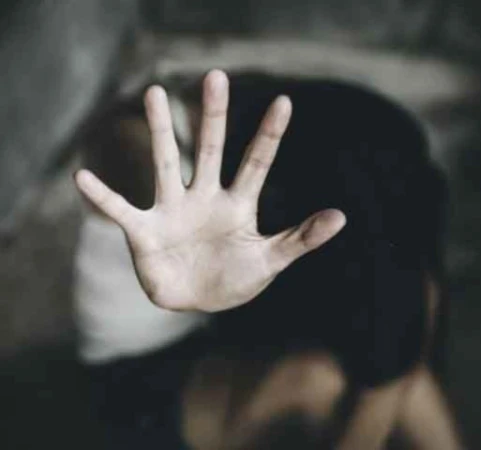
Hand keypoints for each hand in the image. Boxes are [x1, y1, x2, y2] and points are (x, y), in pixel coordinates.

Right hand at [74, 70, 345, 311]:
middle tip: (217, 77)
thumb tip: (342, 215)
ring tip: (154, 92)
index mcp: (237, 204)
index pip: (256, 162)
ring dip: (160, 131)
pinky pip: (121, 211)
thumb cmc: (235, 279)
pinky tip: (83, 179)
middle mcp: (204, 198)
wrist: (197, 302)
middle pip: (209, 149)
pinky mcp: (145, 232)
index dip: (269, 135)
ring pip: (165, 163)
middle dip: (214, 116)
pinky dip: (103, 198)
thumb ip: (301, 238)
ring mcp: (173, 210)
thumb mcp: (271, 259)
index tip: (284, 102)